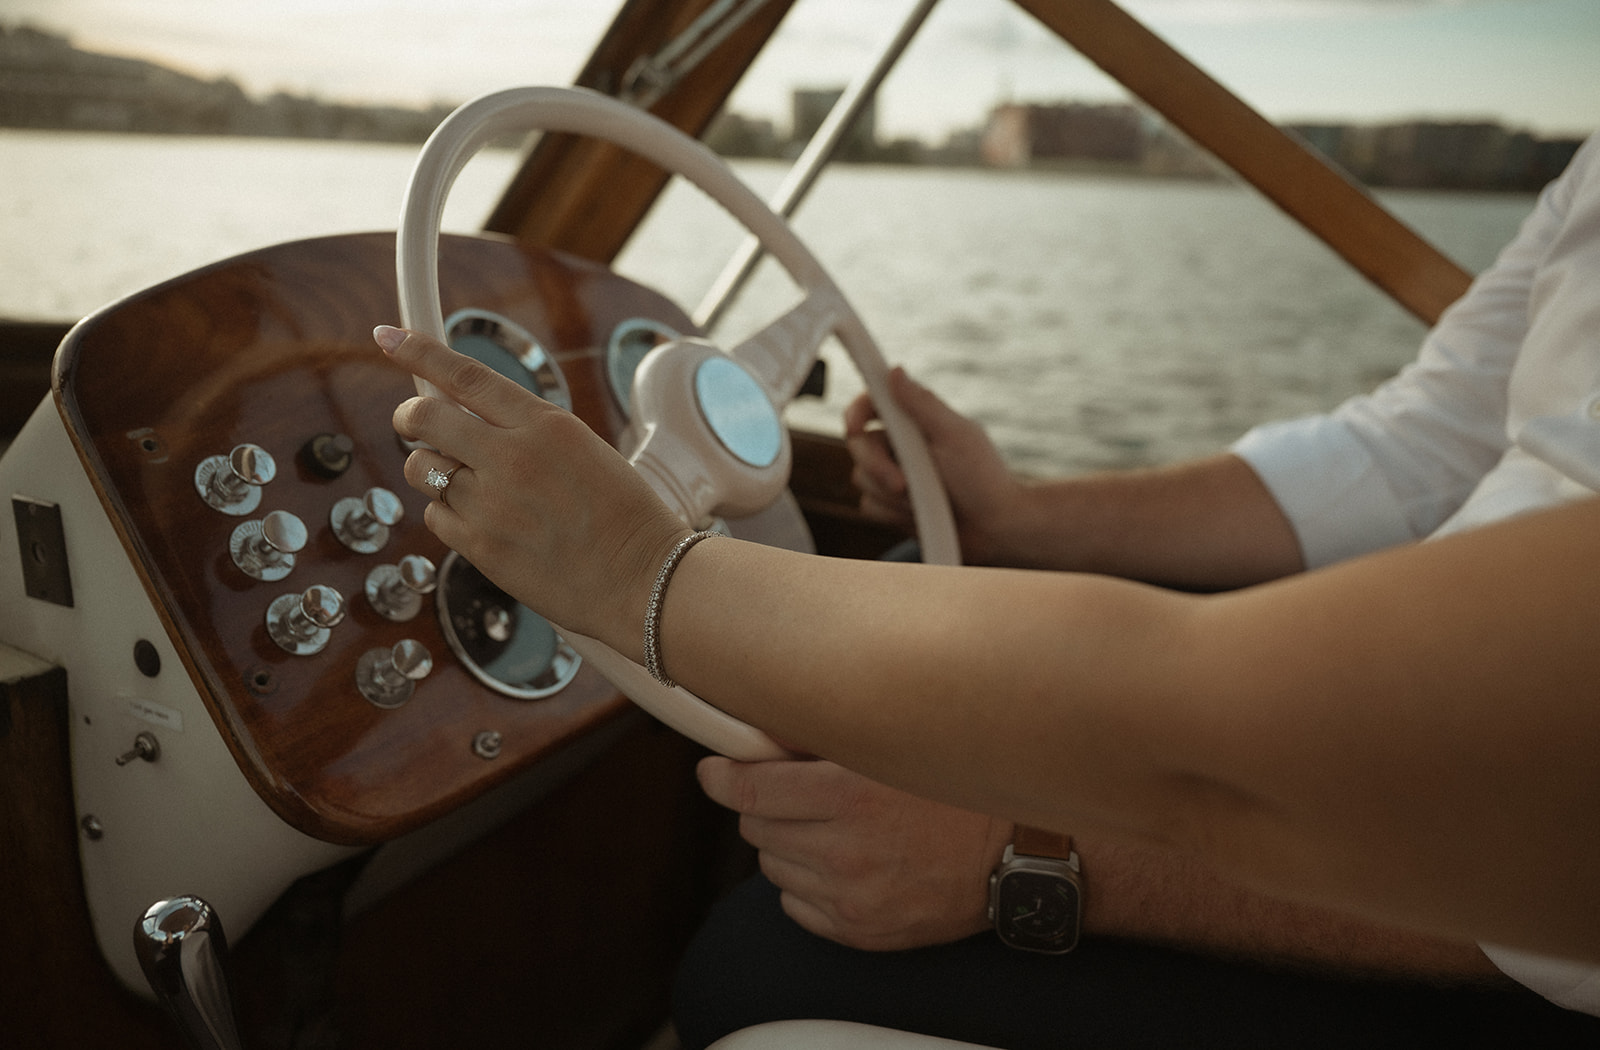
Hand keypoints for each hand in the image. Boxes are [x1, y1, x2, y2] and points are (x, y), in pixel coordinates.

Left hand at [378, 325, 687, 651]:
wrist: (643, 578)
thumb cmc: (623, 515)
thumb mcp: (582, 448)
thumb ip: (523, 428)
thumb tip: (460, 414)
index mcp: (544, 424)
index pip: (465, 375)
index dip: (418, 351)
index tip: (389, 337)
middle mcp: (512, 457)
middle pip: (424, 418)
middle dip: (408, 417)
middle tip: (412, 423)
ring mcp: (491, 504)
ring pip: (422, 470)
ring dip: (433, 472)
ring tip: (471, 486)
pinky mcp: (480, 547)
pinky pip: (435, 517)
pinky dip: (449, 515)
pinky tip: (486, 523)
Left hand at [697, 755, 1012, 950]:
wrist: (1015, 853)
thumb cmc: (958, 788)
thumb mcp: (896, 744)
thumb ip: (824, 738)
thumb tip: (760, 736)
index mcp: (852, 793)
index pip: (751, 790)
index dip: (722, 776)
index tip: (714, 770)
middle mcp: (846, 850)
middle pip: (756, 829)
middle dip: (766, 806)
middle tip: (795, 792)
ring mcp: (852, 897)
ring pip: (772, 867)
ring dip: (787, 845)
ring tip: (828, 827)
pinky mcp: (861, 930)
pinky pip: (796, 905)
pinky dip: (806, 884)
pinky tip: (840, 863)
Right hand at [844, 367, 1020, 563]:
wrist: (995, 529)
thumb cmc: (983, 480)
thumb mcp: (955, 436)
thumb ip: (922, 404)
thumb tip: (895, 371)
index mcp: (916, 420)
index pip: (872, 403)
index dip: (856, 412)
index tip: (855, 427)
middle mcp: (901, 444)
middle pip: (860, 445)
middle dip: (878, 467)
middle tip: (902, 486)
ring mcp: (894, 474)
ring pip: (862, 478)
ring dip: (892, 495)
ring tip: (927, 502)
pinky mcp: (891, 504)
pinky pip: (869, 505)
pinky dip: (892, 514)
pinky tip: (920, 516)